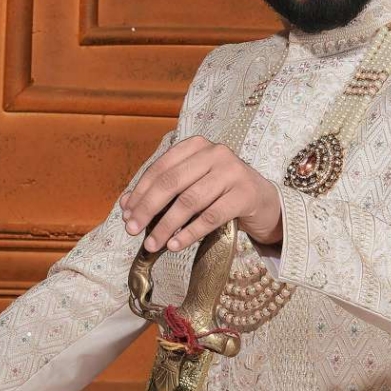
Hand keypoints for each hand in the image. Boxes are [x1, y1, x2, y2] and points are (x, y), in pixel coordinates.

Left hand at [121, 137, 282, 255]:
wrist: (264, 202)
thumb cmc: (222, 194)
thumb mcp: (193, 185)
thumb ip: (164, 191)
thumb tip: (128, 207)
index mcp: (196, 146)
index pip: (160, 168)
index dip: (140, 192)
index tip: (127, 214)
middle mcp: (215, 153)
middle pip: (171, 182)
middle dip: (148, 208)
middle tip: (133, 230)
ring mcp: (232, 172)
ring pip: (189, 201)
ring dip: (166, 225)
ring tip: (153, 244)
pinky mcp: (245, 194)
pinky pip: (210, 216)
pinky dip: (189, 233)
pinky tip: (175, 244)